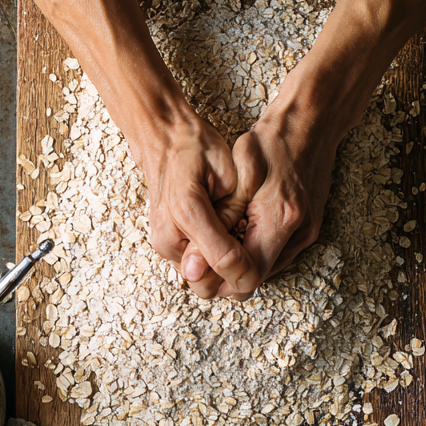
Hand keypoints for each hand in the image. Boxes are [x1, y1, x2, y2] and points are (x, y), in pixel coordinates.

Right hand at [139, 110, 261, 298]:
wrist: (162, 139)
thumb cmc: (195, 148)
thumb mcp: (225, 171)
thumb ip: (230, 212)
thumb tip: (235, 257)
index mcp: (187, 210)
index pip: (224, 262)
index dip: (247, 272)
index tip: (263, 269)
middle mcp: (168, 234)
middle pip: (206, 286)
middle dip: (232, 280)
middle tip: (252, 261)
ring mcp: (163, 243)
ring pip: (200, 282)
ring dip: (222, 274)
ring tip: (238, 247)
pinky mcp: (164, 245)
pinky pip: (193, 271)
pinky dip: (211, 264)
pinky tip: (225, 242)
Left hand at [181, 107, 339, 299]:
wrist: (313, 123)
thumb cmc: (274, 141)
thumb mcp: (240, 170)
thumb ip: (223, 214)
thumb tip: (203, 251)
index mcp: (281, 217)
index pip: (248, 275)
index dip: (219, 277)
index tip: (199, 265)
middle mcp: (300, 233)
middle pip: (257, 278)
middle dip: (226, 273)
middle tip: (201, 254)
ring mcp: (308, 234)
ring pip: (266, 270)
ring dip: (241, 262)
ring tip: (217, 240)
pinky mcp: (309, 230)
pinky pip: (276, 255)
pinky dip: (254, 250)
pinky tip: (238, 231)